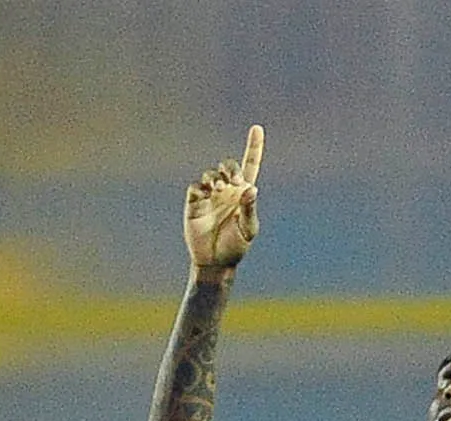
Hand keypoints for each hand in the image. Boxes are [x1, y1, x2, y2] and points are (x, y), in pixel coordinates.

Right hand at [184, 124, 262, 270]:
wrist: (215, 262)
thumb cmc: (236, 247)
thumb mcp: (248, 229)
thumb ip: (250, 208)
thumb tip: (250, 188)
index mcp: (243, 194)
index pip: (250, 166)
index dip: (254, 147)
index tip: (256, 128)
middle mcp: (227, 191)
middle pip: (228, 166)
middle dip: (230, 169)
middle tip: (233, 182)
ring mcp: (210, 196)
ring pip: (210, 174)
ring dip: (215, 178)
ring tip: (218, 189)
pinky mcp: (194, 204)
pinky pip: (195, 187)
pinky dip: (200, 187)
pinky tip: (206, 193)